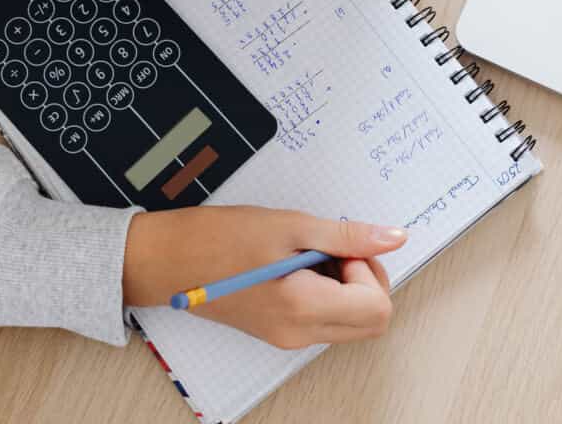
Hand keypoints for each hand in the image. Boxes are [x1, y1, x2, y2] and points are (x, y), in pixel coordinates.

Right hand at [122, 205, 407, 348]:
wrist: (167, 260)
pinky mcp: (279, 330)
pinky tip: (297, 264)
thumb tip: (394, 237)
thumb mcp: (290, 225)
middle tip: (332, 248)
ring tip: (307, 253)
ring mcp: (288, 337)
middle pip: (371, 320)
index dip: (368, 269)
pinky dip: (325, 290)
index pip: (378, 307)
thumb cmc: (218, 239)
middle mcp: (299, 334)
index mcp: (304, 310)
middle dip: (364, 279)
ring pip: (350, 320)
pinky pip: (324, 317)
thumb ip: (348, 236)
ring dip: (344, 283)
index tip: (340, 247)